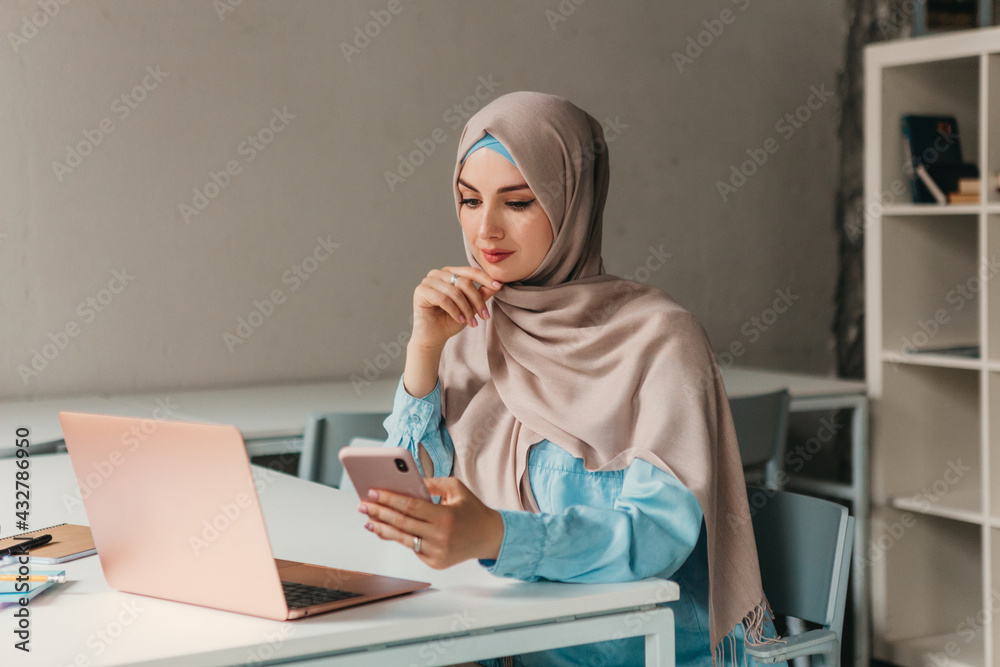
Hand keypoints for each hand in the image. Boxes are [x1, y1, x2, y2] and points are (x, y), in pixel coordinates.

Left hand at [358, 477, 503, 568]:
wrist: (490, 537)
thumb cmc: (472, 510)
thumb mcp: (456, 489)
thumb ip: (432, 483)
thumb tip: (407, 482)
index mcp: (445, 517)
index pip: (410, 506)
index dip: (389, 499)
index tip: (373, 492)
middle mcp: (440, 537)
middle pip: (401, 523)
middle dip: (379, 512)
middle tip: (363, 505)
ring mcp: (437, 553)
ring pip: (403, 539)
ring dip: (382, 528)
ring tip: (368, 519)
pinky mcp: (435, 563)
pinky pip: (412, 548)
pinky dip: (398, 538)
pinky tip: (386, 530)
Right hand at [410, 266, 502, 350]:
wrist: (434, 337)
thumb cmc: (450, 320)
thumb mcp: (470, 306)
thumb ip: (482, 294)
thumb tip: (498, 284)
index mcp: (449, 272)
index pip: (470, 271)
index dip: (485, 278)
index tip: (498, 286)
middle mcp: (437, 274)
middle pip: (464, 282)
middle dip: (477, 300)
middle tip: (484, 316)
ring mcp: (427, 281)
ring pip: (454, 292)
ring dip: (466, 309)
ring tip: (471, 322)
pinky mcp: (420, 291)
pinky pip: (443, 299)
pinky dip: (454, 311)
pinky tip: (460, 320)